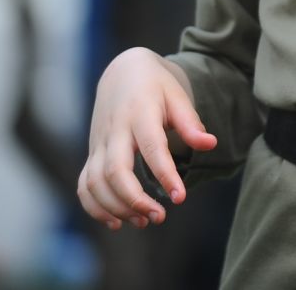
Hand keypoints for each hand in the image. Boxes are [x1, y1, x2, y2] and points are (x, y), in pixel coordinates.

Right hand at [78, 48, 217, 230]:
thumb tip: (210, 144)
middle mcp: (114, 130)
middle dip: (135, 200)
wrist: (122, 73)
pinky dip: (96, 207)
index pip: (151, 147)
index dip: (165, 174)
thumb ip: (190, 122)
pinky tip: (118, 221)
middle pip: (116, 171)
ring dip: (117, 207)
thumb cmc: (155, 86)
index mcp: (139, 112)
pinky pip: (85, 185)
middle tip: (160, 217)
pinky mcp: (92, 154)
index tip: (179, 198)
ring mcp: (99, 144)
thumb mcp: (176, 96)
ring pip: (96, 182)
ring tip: (144, 221)